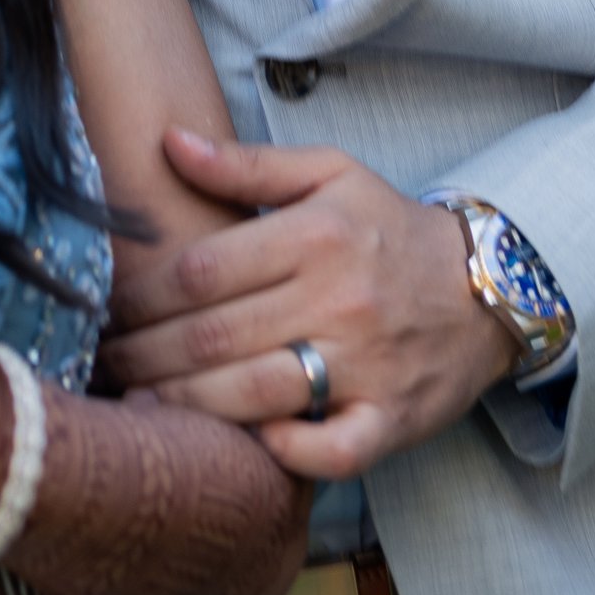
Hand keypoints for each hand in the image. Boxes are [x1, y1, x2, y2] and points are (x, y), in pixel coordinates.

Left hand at [95, 132, 514, 478]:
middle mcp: (340, 300)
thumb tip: (169, 142)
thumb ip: (247, 165)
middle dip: (146, 353)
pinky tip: (241, 444)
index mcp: (317, 235)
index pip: (204, 270)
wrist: (491, 286)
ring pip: (257, 393)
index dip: (143, 294)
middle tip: (103, 361)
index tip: (106, 307)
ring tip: (139, 405)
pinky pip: (330, 451)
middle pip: (216, 335)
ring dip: (186, 405)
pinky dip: (283, 452)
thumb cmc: (391, 229)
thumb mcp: (330, 174)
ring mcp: (368, 365)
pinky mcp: (393, 419)